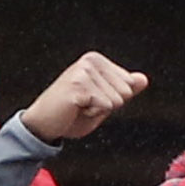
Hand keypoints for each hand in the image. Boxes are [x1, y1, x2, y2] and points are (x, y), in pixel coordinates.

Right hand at [19, 52, 148, 144]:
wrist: (41, 125)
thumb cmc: (70, 114)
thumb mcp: (103, 102)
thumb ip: (124, 90)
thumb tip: (143, 79)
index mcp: (96, 60)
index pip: (130, 84)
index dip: (112, 100)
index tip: (89, 100)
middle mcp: (90, 61)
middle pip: (126, 91)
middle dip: (107, 105)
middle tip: (83, 105)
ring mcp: (84, 72)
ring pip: (117, 100)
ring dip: (98, 110)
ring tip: (77, 107)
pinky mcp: (79, 86)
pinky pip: (105, 106)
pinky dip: (91, 114)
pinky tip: (74, 110)